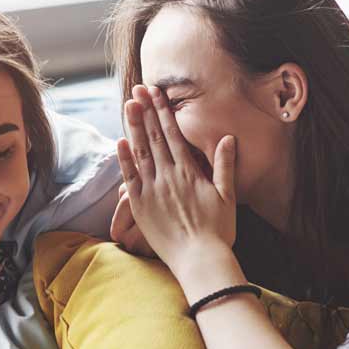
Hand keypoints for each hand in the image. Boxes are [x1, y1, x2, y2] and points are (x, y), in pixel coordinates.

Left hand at [117, 84, 237, 274]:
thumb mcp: (227, 195)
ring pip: (140, 152)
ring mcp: (152, 190)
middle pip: (154, 137)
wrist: (199, 259)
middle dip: (146, 111)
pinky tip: (120, 141)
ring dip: (133, 127)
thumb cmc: (218, 231)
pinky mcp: (140, 206)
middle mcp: (169, 176)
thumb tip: (227, 137)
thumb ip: (224, 165)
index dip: (164, 111)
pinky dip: (124, 159)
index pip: (173, 134)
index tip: (156, 93)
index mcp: (189, 172)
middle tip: (138, 89)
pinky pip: (129, 178)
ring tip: (128, 105)